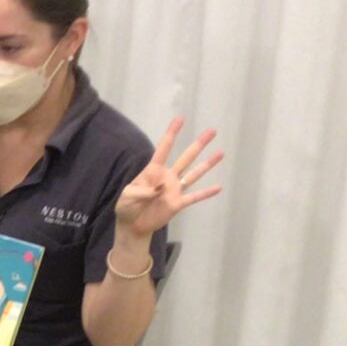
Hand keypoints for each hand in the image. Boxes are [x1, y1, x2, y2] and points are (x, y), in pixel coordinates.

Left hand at [115, 118, 222, 237]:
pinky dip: (206, 193)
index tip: (180, 118)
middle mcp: (167, 177)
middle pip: (186, 157)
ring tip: (220, 152)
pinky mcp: (177, 204)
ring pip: (194, 174)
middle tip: (212, 131)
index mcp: (152, 171)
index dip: (171, 133)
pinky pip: (194, 197)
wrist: (132, 226)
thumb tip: (161, 188)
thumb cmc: (126, 207)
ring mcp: (174, 190)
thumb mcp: (127, 196)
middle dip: (199, 144)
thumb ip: (142, 191)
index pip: (163, 148)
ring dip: (207, 164)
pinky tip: (218, 187)